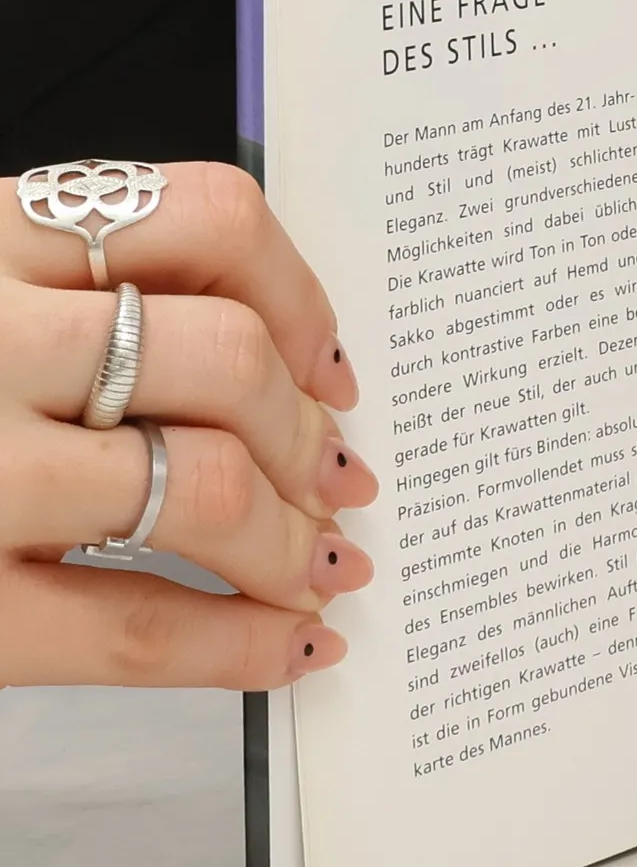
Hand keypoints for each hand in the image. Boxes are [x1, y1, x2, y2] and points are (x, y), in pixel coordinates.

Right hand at [0, 165, 375, 689]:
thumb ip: (66, 288)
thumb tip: (268, 360)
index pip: (207, 220)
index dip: (301, 300)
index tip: (330, 364)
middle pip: (226, 361)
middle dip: (311, 436)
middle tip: (339, 481)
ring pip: (202, 487)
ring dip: (293, 540)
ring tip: (321, 563)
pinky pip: (126, 626)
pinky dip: (236, 643)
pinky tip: (288, 647)